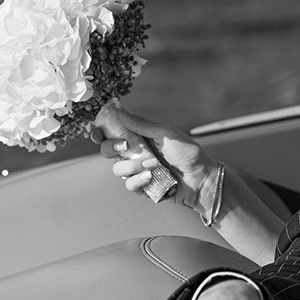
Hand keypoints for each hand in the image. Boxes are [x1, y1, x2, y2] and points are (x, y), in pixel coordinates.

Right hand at [91, 105, 215, 211]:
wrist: (202, 177)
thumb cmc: (188, 153)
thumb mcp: (167, 133)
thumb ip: (142, 125)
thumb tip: (119, 111)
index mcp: (138, 138)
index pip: (111, 133)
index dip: (99, 133)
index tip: (96, 132)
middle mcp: (135, 154)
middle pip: (107, 151)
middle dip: (111, 148)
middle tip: (125, 146)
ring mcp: (138, 171)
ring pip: (118, 168)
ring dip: (132, 165)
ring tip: (153, 164)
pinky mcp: (143, 187)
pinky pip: (129, 185)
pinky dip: (138, 180)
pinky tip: (151, 177)